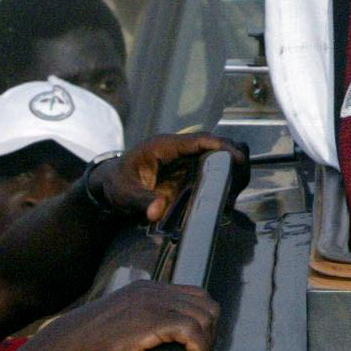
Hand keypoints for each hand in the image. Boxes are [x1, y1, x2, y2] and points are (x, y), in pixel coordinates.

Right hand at [14, 281, 220, 350]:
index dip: (201, 326)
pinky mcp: (151, 321)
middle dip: (208, 338)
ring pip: (205, 318)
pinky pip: (194, 332)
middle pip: (207, 306)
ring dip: (204, 349)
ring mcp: (152, 303)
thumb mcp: (120, 330)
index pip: (194, 297)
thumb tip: (170, 348)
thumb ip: (144, 329)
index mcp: (145, 290)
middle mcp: (152, 291)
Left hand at [83, 131, 249, 227]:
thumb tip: (157, 211)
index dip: (221, 146)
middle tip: (240, 179)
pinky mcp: (188, 173)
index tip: (237, 158)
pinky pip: (211, 170)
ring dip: (229, 170)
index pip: (199, 139)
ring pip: (217, 156)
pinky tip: (224, 198)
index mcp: (164, 146)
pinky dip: (222, 180)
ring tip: (234, 192)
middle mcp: (179, 149)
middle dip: (232, 157)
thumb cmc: (116, 184)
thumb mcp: (125, 193)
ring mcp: (185, 160)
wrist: (110, 185)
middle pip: (215, 144)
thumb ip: (141, 200)